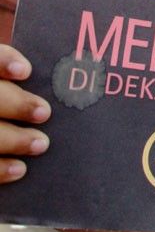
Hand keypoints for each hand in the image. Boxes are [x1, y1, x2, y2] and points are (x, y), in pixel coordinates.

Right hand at [0, 44, 50, 182]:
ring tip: (42, 143)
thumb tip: (71, 80)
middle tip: (45, 112)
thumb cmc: (14, 107)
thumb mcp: (14, 89)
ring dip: (12, 139)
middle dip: (14, 104)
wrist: (3, 122)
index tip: (27, 72)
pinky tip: (20, 169)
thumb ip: (23, 86)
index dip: (3, 61)